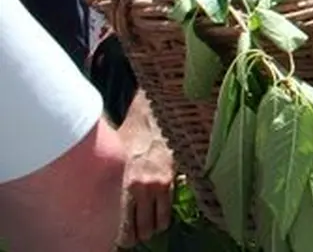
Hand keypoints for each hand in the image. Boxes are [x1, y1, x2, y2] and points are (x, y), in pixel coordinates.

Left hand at [117, 99, 174, 246]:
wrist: (149, 121)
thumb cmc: (124, 142)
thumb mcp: (112, 163)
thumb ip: (107, 185)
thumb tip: (96, 210)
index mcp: (119, 185)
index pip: (119, 226)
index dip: (118, 238)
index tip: (116, 239)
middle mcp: (136, 189)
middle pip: (135, 232)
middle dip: (133, 238)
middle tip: (130, 237)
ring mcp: (154, 187)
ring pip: (152, 227)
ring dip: (147, 231)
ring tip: (143, 229)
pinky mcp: (168, 183)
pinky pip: (165, 214)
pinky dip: (161, 222)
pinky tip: (156, 220)